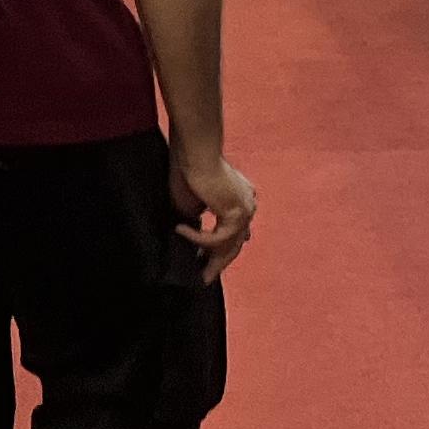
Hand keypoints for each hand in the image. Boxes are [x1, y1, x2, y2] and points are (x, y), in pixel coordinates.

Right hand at [167, 142, 256, 278]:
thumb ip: (197, 219)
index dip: (224, 248)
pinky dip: (198, 239)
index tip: (210, 262)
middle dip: (219, 262)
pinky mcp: (236, 213)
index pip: (235, 230)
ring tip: (197, 271)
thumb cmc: (189, 168)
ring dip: (211, 259)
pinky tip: (181, 232)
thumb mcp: (193, 200)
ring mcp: (245, 209)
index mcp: (240, 197)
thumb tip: (193, 237)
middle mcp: (247, 204)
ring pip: (229, 245)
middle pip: (235, 242)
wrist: (195, 150)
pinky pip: (217, 237)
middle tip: (205, 278)